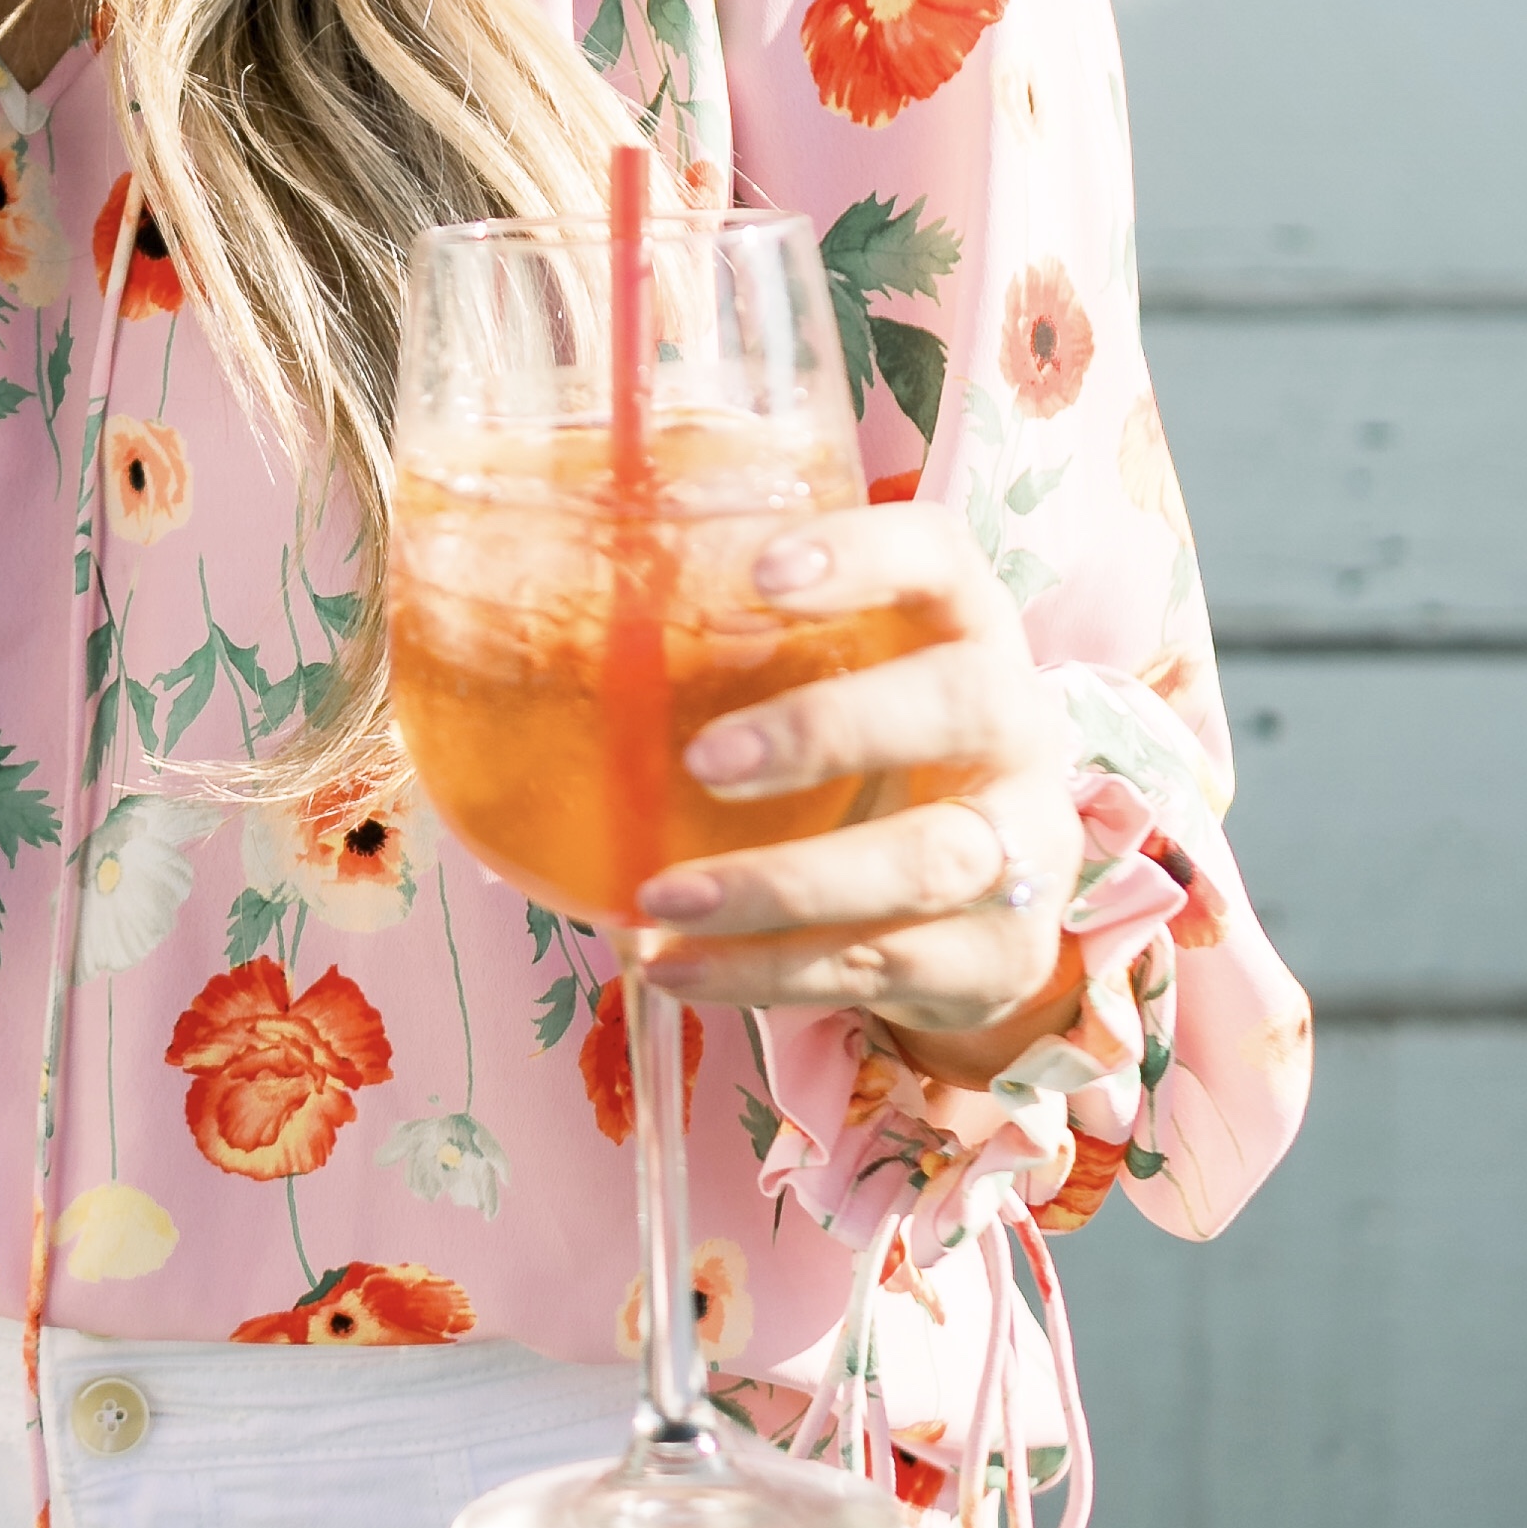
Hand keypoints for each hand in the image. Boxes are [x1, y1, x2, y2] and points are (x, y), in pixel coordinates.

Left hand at [629, 496, 1085, 1084]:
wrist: (977, 903)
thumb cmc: (866, 760)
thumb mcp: (830, 683)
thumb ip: (731, 649)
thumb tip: (502, 624)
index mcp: (964, 625)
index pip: (939, 554)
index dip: (863, 554)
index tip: (758, 572)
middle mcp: (1017, 723)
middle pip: (956, 706)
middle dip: (826, 731)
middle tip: (702, 761)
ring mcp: (1024, 843)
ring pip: (923, 860)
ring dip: (780, 885)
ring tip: (660, 901)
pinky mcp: (999, 953)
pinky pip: (886, 964)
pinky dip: (770, 972)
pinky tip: (677, 968)